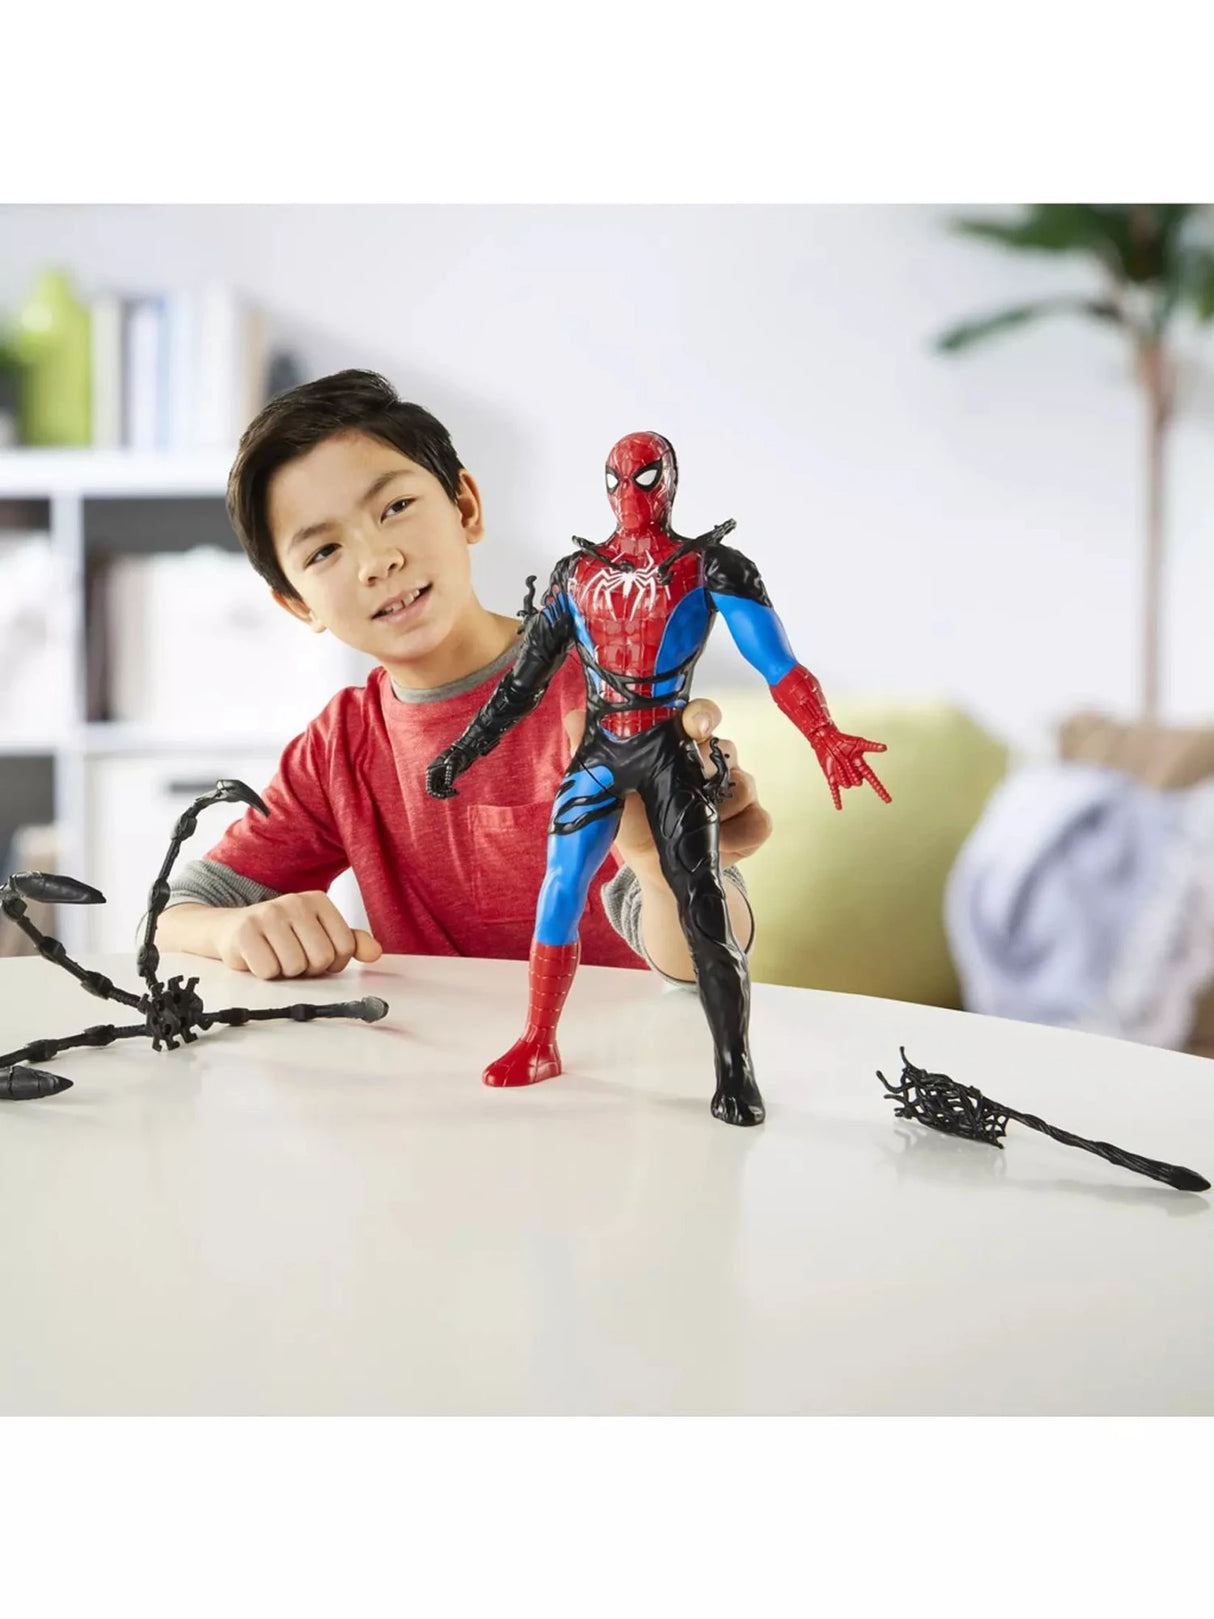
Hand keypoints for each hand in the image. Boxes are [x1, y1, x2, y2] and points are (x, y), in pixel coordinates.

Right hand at [215, 891, 382, 979]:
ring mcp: (268, 915)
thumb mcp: (318, 933)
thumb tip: (376, 952)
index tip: (315, 954)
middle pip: (321, 958)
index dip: (332, 962)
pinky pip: (269, 971)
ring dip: (286, 972)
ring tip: (275, 956)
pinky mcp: (244, 933)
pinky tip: (258, 958)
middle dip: (308, 969)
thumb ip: (351, 942)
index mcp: (318, 900)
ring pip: (295, 966)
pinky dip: (265, 973)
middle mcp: (294, 901)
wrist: (230, 928)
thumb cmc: (281, 935)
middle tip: (293, 957)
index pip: (345, 947)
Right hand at [426, 743, 473, 799]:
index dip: (435, 794)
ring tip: (456, 792)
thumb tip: (448, 784)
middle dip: (443, 794)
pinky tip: (456, 791)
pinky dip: (449, 792)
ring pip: (440, 791)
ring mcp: (439, 778)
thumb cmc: (457, 757)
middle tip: (453, 793)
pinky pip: (444, 790)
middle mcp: (433, 776)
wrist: (461, 754)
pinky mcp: (444, 780)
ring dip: (447, 794)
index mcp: (432, 772)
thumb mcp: (454, 764)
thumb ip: (450, 774)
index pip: (430, 788)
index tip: (444, 796)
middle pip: (435, 791)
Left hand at [561, 699, 772, 876]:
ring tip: (686, 829)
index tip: (696, 726)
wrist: (654, 868)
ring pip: (744, 785)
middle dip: (710, 768)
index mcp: (681, 743)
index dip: (703, 715)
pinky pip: (759, 822)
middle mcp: (715, 759)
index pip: (702, 715)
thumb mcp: (606, 788)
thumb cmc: (632, 817)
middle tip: (690, 788)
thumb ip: (590, 751)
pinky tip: (717, 846)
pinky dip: (738, 837)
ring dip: (717, 811)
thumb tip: (574, 717)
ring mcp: (739, 790)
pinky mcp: (754, 822)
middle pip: (727, 749)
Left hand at [807, 726, 889, 811]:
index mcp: (861, 766)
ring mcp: (843, 777)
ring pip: (847, 785)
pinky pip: (835, 791)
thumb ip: (872, 747)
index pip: (874, 781)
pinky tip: (839, 808)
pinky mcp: (832, 779)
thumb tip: (885, 748)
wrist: (827, 740)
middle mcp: (853, 773)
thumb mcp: (860, 743)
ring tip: (838, 762)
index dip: (881, 790)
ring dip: (842, 774)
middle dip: (852, 772)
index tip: (888, 800)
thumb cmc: (844, 741)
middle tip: (845, 760)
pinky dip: (837, 800)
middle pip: (857, 783)